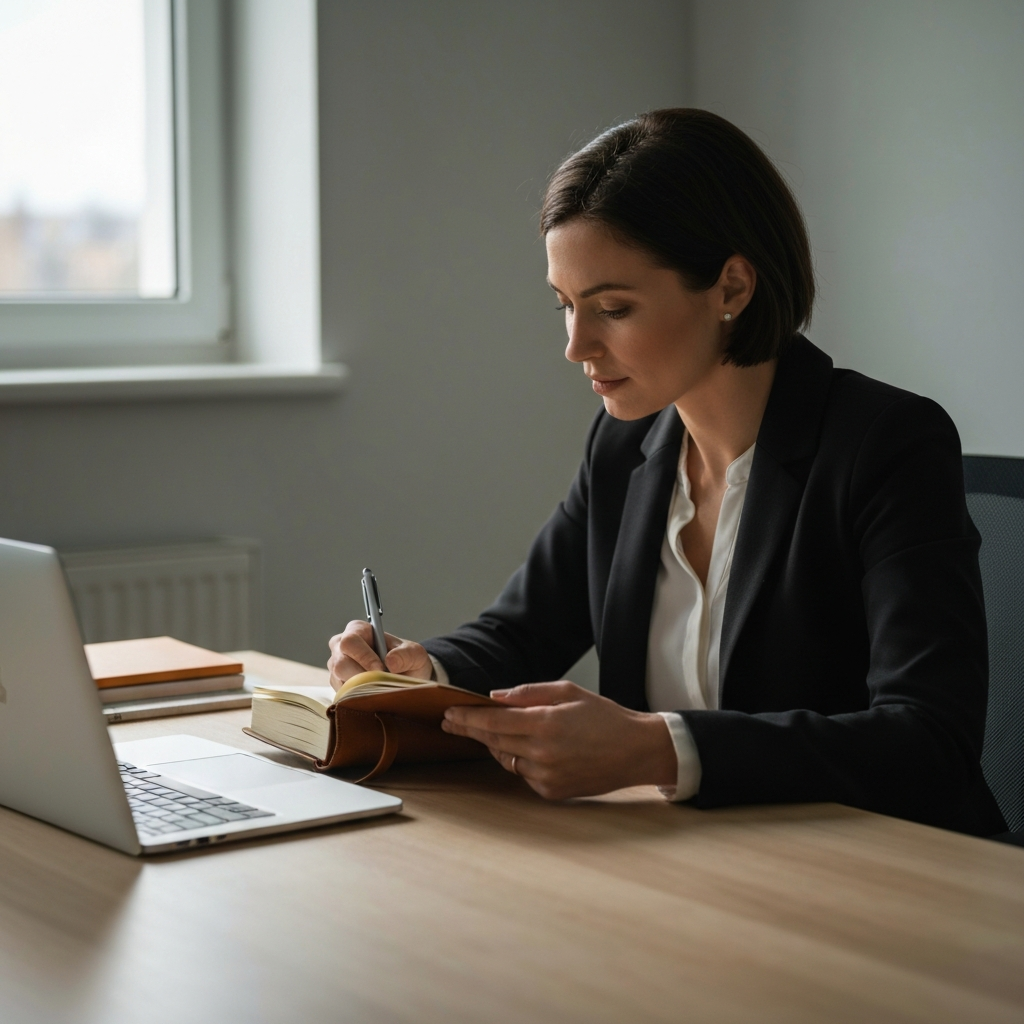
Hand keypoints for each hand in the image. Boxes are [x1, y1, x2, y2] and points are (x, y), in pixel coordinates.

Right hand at [327, 620, 433, 690]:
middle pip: (340, 664)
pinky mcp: (337, 685)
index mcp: (357, 630)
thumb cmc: (406, 659)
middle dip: (361, 677)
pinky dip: (357, 698)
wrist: (406, 676)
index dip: (364, 657)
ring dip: (360, 689)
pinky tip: (371, 695)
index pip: (350, 642)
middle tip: (379, 684)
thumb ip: (406, 654)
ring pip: (339, 681)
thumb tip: (390, 662)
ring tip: (378, 689)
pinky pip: (341, 695)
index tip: (380, 669)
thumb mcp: (415, 654)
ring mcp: (336, 667)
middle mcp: (341, 647)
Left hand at [441, 681, 676, 798]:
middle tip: (451, 723)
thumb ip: (529, 693)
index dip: (468, 717)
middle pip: (493, 740)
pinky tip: (523, 748)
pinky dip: (518, 760)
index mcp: (546, 723)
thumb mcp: (568, 692)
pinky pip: (523, 774)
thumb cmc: (604, 716)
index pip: (494, 720)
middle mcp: (542, 752)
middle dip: (470, 730)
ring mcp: (546, 776)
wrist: (636, 751)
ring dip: (494, 745)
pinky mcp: (552, 791)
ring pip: (506, 759)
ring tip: (487, 731)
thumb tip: (495, 697)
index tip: (450, 713)